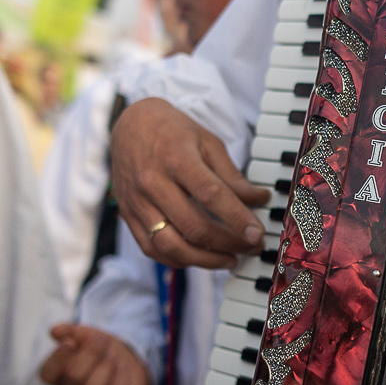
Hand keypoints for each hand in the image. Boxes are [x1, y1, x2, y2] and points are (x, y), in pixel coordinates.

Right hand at [38, 323, 151, 384]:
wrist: (127, 363)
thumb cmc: (99, 350)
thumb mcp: (86, 335)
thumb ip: (70, 331)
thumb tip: (55, 331)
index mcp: (59, 376)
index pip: (47, 374)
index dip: (58, 359)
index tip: (70, 342)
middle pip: (74, 378)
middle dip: (91, 354)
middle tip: (101, 340)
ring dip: (106, 366)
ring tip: (112, 355)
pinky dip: (120, 377)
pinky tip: (121, 366)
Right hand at [109, 97, 267, 269]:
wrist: (128, 123)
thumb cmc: (171, 130)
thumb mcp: (206, 142)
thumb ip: (231, 175)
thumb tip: (258, 199)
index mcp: (176, 158)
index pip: (210, 195)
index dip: (237, 218)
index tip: (257, 234)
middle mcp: (152, 182)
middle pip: (193, 226)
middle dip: (228, 243)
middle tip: (251, 247)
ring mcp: (137, 202)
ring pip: (171, 245)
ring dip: (204, 260)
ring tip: (229, 259)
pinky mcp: (127, 215)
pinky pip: (151, 248)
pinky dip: (178, 259)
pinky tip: (199, 258)